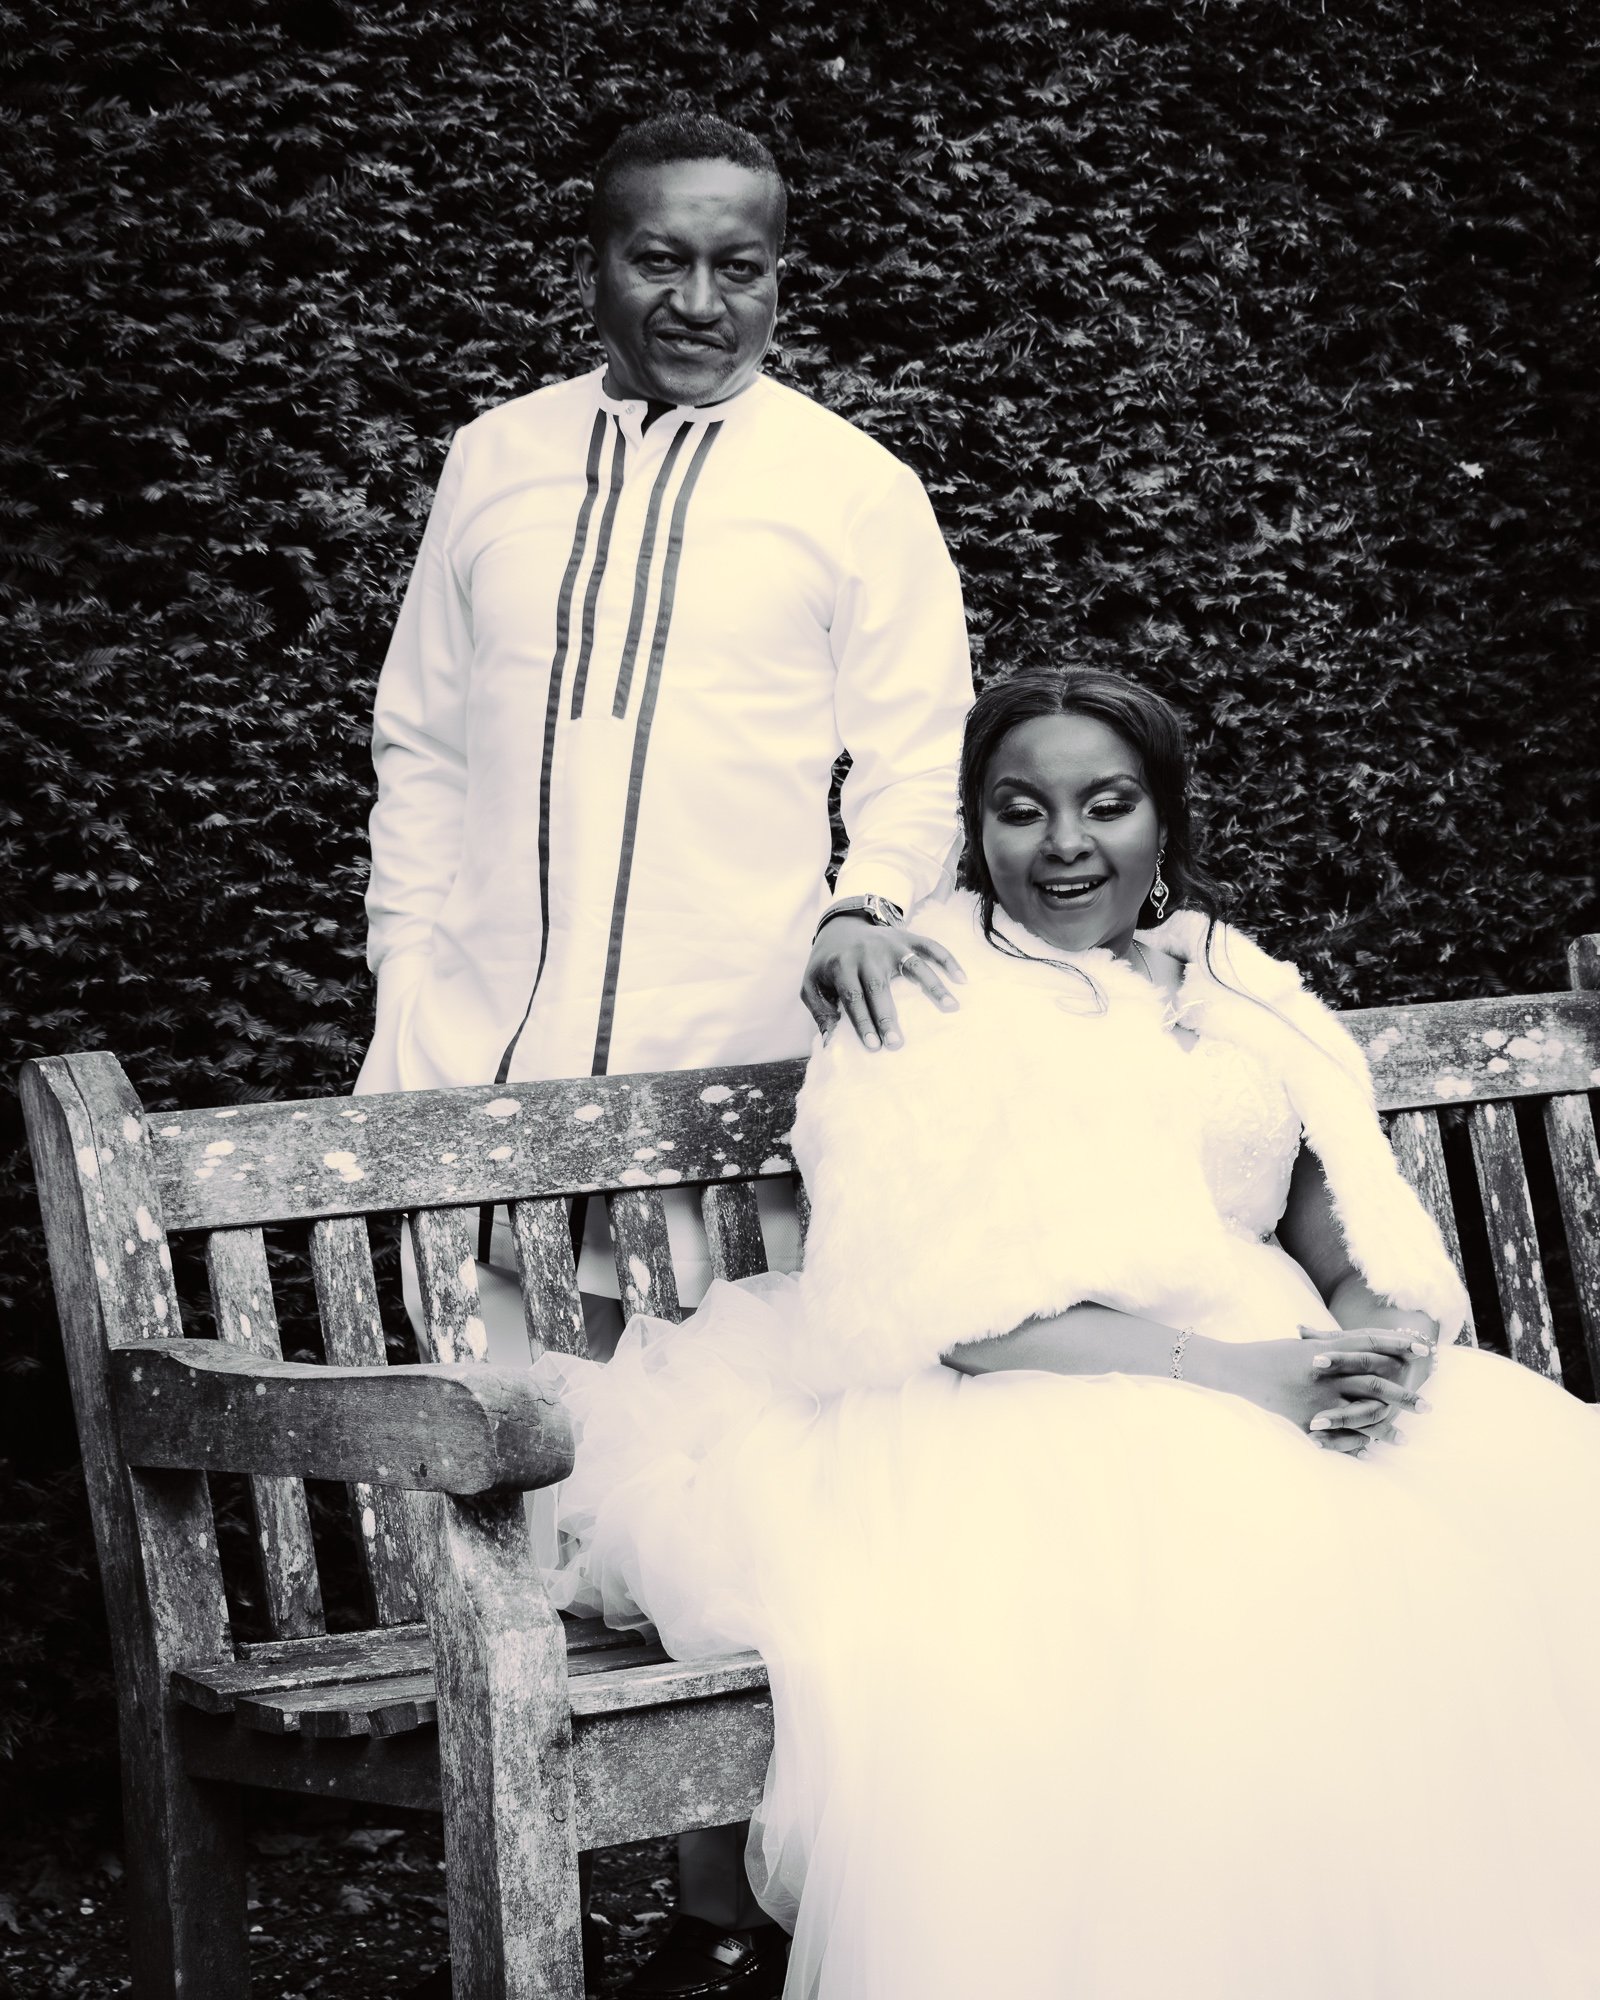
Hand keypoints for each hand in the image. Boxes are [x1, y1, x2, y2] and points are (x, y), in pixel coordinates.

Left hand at [801, 917, 964, 1049]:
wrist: (840, 927)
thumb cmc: (828, 965)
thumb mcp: (812, 985)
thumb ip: (820, 1012)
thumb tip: (831, 1041)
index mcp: (841, 966)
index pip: (852, 997)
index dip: (862, 1022)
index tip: (873, 1045)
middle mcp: (866, 954)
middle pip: (879, 987)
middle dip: (887, 1016)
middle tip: (897, 1043)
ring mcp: (889, 943)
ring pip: (913, 964)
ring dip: (933, 985)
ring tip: (951, 1007)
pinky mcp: (906, 937)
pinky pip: (930, 946)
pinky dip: (947, 960)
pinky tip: (962, 979)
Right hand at [1204, 1332, 1430, 1453]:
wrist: (1239, 1370)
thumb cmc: (1271, 1354)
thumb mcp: (1304, 1346)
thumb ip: (1333, 1345)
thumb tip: (1363, 1343)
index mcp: (1328, 1350)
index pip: (1372, 1346)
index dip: (1399, 1347)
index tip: (1425, 1353)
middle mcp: (1328, 1374)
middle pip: (1376, 1383)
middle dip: (1404, 1396)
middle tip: (1428, 1407)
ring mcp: (1319, 1399)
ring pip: (1362, 1415)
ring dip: (1386, 1428)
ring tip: (1406, 1439)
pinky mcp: (1307, 1420)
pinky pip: (1337, 1436)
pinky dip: (1355, 1445)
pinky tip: (1370, 1452)